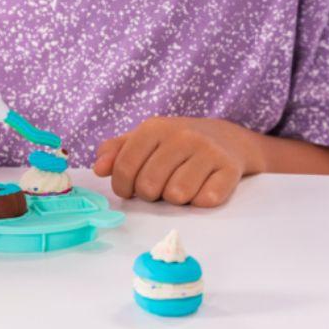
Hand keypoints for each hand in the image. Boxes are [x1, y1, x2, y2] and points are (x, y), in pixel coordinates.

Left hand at [92, 116, 264, 207]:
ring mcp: (207, 151)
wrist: (228, 139)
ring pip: (177, 196)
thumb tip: (98, 168)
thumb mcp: (145, 139)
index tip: (129, 189)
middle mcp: (181, 135)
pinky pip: (206, 200)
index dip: (122, 187)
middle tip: (159, 187)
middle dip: (150, 195)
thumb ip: (116, 151)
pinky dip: (201, 201)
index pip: (123, 168)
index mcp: (154, 127)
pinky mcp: (230, 168)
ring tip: (181, 186)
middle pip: (148, 186)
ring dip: (176, 199)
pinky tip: (203, 187)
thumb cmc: (177, 144)